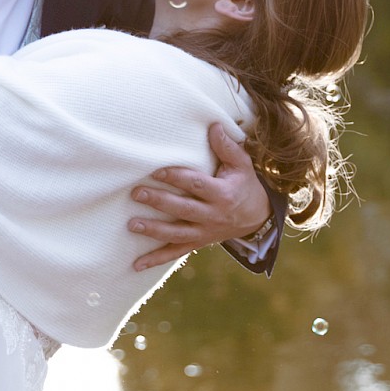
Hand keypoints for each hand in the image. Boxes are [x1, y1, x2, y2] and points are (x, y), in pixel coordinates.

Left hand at [128, 122, 270, 270]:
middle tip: (137, 193)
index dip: (176, 178)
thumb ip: (227, 147)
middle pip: (183, 209)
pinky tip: (135, 264)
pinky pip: (175, 253)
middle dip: (159, 202)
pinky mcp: (197, 243)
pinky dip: (155, 259)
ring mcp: (204, 232)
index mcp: (223, 194)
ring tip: (132, 225)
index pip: (196, 185)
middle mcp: (213, 216)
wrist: (257, 217)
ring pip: (176, 234)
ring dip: (153, 231)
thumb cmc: (245, 184)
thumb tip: (213, 125)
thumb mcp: (242, 164)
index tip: (157, 171)